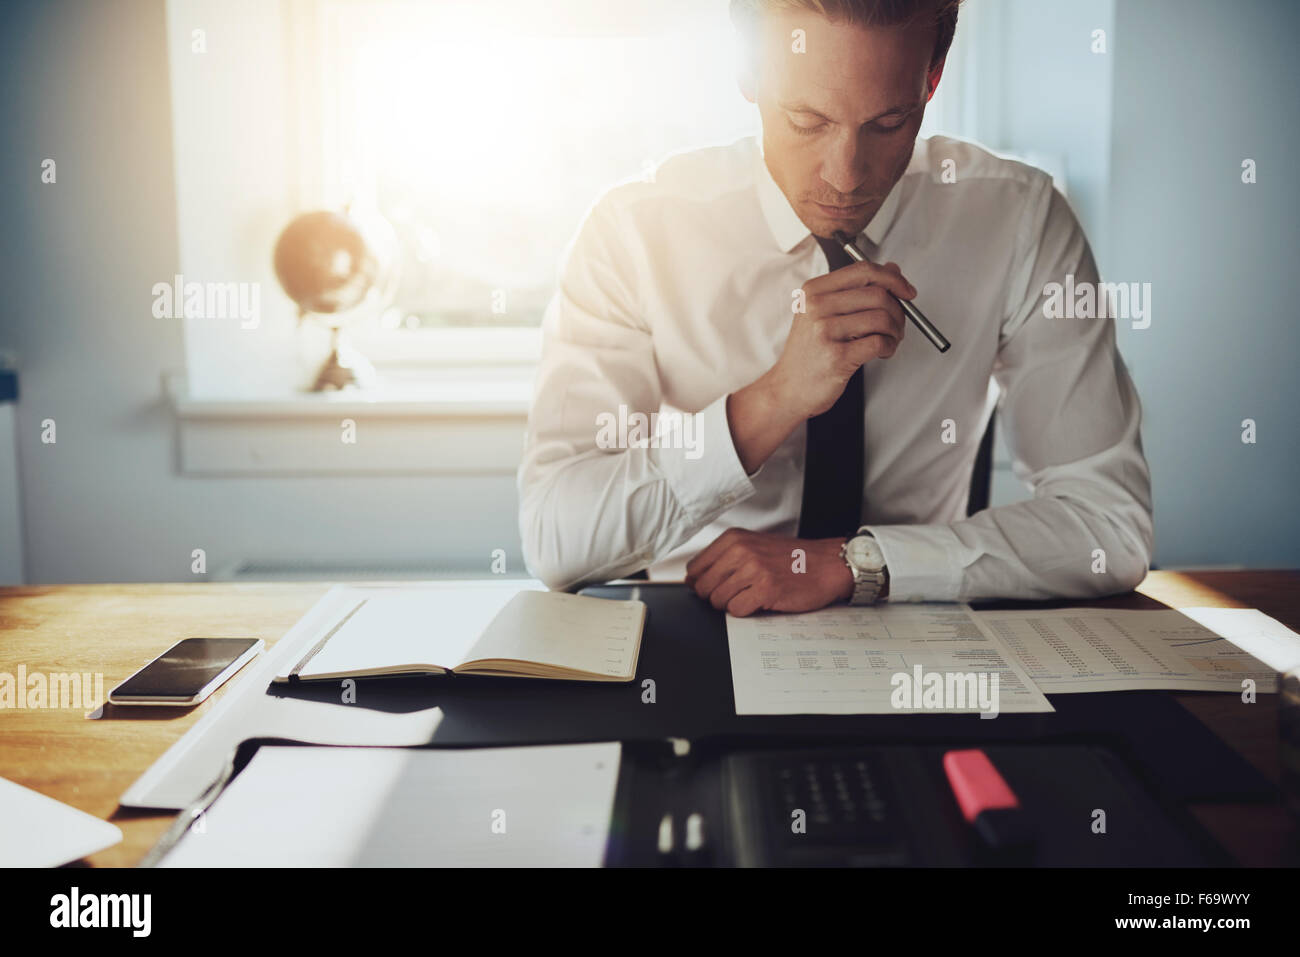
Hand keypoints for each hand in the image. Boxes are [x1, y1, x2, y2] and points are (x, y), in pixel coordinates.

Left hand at [684, 529, 852, 616]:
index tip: (714, 586)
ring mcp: (753, 570)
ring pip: (718, 600)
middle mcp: (741, 551)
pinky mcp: (766, 589)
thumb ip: (723, 559)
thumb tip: (692, 579)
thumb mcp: (753, 546)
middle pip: (703, 587)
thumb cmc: (791, 558)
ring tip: (751, 596)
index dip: (701, 583)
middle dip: (715, 597)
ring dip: (732, 604)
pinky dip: (746, 611)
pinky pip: (737, 610)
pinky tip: (760, 602)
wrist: (827, 564)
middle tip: (736, 594)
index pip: (695, 568)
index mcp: (734, 538)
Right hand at [726, 259, 913, 473]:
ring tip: (889, 340)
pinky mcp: (837, 357)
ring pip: (882, 318)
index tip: (906, 292)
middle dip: (898, 311)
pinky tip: (882, 351)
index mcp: (813, 291)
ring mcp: (825, 331)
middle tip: (897, 325)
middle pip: (877, 294)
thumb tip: (892, 269)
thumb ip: (857, 290)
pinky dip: (889, 347)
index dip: (892, 279)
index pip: (863, 271)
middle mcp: (816, 307)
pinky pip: (879, 342)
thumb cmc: (808, 353)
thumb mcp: (824, 314)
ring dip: (895, 331)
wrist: (787, 389)